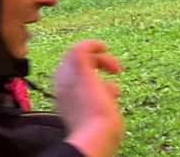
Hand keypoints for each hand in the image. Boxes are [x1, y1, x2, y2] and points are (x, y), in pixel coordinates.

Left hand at [56, 40, 123, 156]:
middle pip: (83, 62)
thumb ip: (81, 54)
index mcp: (64, 76)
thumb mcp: (84, 73)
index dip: (91, 46)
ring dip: (105, 74)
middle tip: (115, 66)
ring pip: (91, 76)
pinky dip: (106, 87)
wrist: (97, 136)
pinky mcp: (87, 108)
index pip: (74, 51)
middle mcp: (67, 86)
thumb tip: (85, 43)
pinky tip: (113, 95)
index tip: (106, 48)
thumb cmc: (93, 107)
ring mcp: (76, 98)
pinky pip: (96, 91)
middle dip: (101, 60)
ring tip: (115, 80)